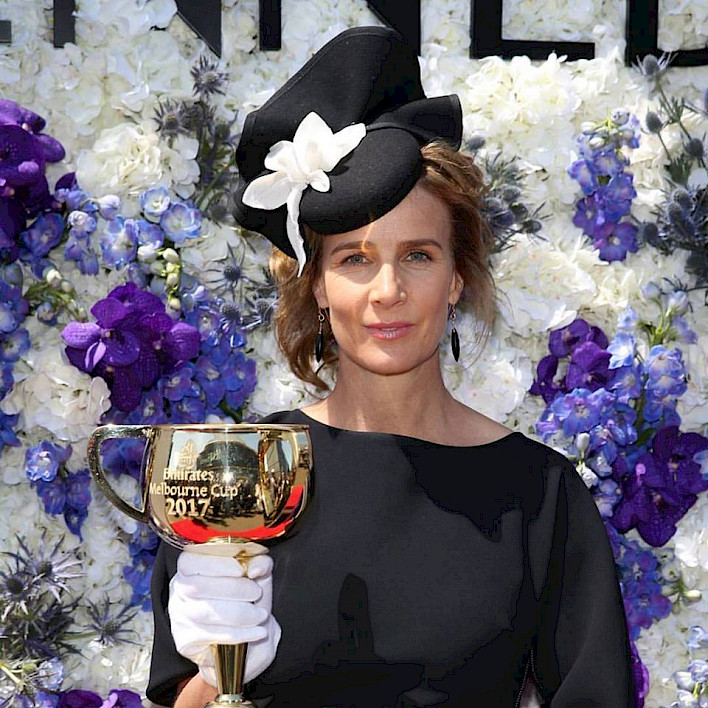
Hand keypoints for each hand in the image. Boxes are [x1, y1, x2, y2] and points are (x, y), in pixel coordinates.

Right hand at [168, 548, 280, 685]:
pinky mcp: (185, 640)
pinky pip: (212, 635)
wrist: (248, 638)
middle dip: (234, 589)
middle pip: (198, 586)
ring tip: (260, 615)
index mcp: (190, 566)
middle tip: (257, 593)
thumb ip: (260, 563)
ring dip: (240, 614)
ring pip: (206, 612)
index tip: (241, 570)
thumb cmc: (246, 598)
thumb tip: (256, 569)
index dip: (215, 564)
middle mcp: (179, 589)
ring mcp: (179, 616)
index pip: (190, 561)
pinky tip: (257, 631)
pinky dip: (240, 633)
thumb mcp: (256, 574)